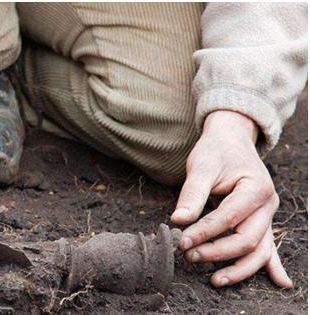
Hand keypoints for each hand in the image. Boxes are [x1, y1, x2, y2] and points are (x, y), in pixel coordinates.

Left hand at [171, 110, 292, 287]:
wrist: (231, 141)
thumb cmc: (216, 152)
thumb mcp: (201, 166)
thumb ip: (192, 193)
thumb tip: (178, 220)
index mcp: (255, 188)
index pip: (229, 218)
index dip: (204, 232)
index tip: (181, 241)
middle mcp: (267, 205)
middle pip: (247, 239)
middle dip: (217, 252)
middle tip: (189, 256)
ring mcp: (267, 216)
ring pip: (260, 250)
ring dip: (238, 268)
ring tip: (214, 280)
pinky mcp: (262, 222)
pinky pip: (269, 248)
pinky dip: (272, 266)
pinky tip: (281, 283)